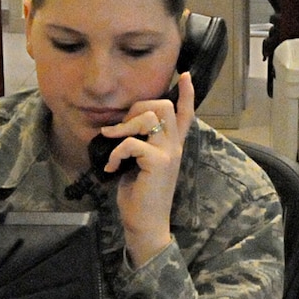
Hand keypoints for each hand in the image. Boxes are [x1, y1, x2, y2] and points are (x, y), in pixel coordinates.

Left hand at [100, 72, 192, 265]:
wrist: (146, 223)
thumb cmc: (140, 196)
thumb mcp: (139, 164)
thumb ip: (139, 144)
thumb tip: (120, 127)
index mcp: (173, 145)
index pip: (186, 114)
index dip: (186, 94)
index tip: (185, 75)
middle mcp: (175, 146)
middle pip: (163, 106)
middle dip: (137, 108)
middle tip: (121, 127)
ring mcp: (169, 153)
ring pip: (149, 117)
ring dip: (124, 127)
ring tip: (112, 141)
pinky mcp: (158, 162)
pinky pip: (132, 142)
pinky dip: (116, 152)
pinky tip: (112, 166)